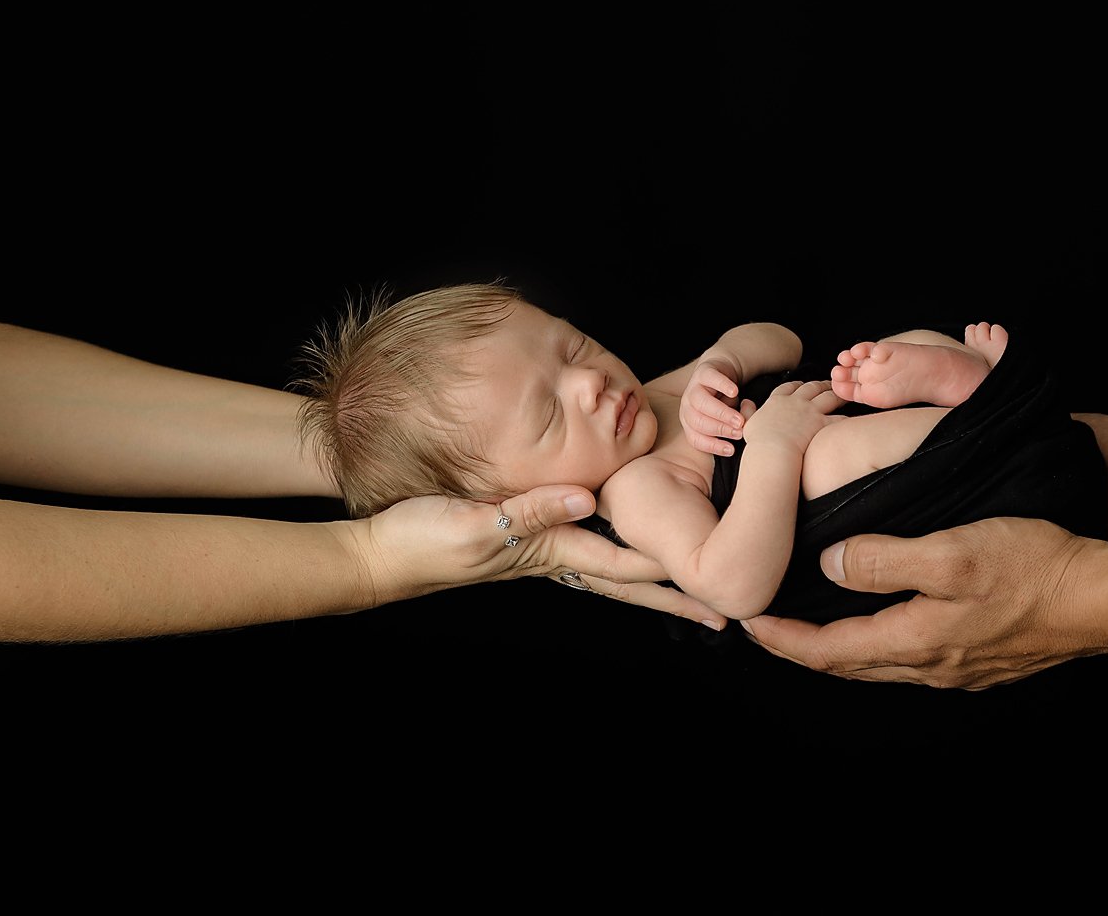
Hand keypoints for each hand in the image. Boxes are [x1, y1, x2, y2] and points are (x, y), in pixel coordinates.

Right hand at [353, 484, 727, 628]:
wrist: (381, 552)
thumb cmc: (422, 542)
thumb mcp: (476, 524)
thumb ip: (531, 509)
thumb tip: (588, 499)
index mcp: (551, 552)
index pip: (625, 568)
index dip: (672, 577)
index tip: (716, 592)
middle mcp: (555, 553)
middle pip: (630, 576)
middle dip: (676, 593)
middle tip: (726, 609)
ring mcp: (541, 546)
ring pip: (611, 561)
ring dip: (652, 572)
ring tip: (694, 579)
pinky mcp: (525, 531)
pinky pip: (582, 536)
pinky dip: (615, 541)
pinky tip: (630, 536)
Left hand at [679, 359, 747, 456]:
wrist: (722, 371)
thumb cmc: (725, 401)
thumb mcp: (728, 418)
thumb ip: (734, 426)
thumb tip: (742, 432)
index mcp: (690, 422)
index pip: (696, 438)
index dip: (713, 446)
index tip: (731, 450)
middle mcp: (688, 406)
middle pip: (698, 421)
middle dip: (720, 429)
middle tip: (739, 432)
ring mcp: (694, 388)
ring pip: (701, 402)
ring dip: (722, 413)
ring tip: (739, 419)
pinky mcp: (704, 371)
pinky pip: (711, 379)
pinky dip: (722, 386)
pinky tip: (735, 392)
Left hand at [740, 517, 1089, 689]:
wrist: (1102, 599)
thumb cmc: (1032, 568)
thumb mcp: (950, 552)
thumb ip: (884, 560)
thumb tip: (829, 565)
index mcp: (913, 642)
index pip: (826, 650)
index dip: (781, 639)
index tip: (746, 622)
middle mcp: (930, 667)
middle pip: (847, 663)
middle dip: (801, 646)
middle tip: (766, 626)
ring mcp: (958, 669)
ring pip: (879, 663)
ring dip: (840, 646)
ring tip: (814, 623)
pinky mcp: (982, 662)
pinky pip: (912, 657)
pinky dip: (880, 641)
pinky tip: (885, 621)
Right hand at [742, 379, 843, 452]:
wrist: (773, 450)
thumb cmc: (760, 442)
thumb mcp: (748, 424)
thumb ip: (748, 412)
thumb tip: (745, 403)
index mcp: (778, 401)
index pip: (788, 387)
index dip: (796, 385)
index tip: (801, 385)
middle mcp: (796, 402)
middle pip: (811, 387)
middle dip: (820, 384)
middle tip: (828, 384)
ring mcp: (810, 412)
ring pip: (827, 396)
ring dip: (836, 394)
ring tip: (842, 393)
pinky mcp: (821, 423)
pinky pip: (837, 418)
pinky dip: (845, 417)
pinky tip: (850, 417)